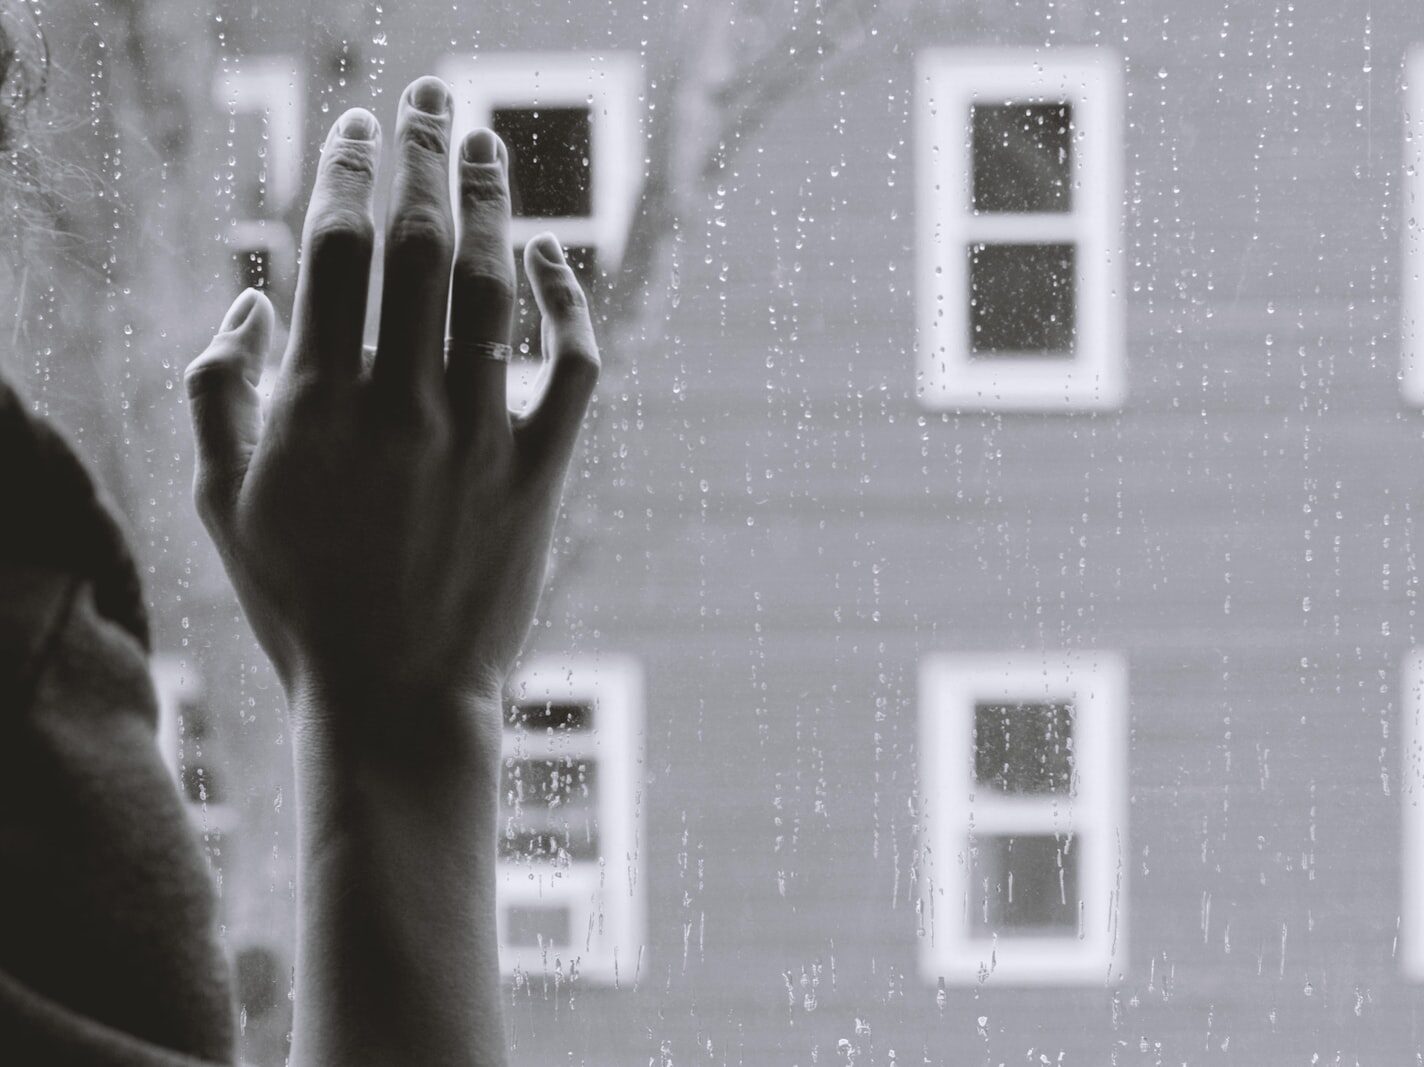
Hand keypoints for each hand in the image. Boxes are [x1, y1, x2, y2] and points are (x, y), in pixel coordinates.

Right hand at [184, 77, 598, 730]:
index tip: (353, 125)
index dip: (346, 172)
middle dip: (422, 155)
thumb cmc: (300, 604)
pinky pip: (573, 369)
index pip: (336, 249)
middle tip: (429, 98)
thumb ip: (214, 391)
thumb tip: (247, 298)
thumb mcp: (220, 503)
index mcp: (316, 402)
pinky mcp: (539, 473)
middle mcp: (402, 404)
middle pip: (420, 245)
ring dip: (493, 204)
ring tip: (486, 145)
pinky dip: (571, 306)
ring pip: (495, 289)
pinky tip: (557, 261)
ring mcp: (479, 436)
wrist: (396, 700)